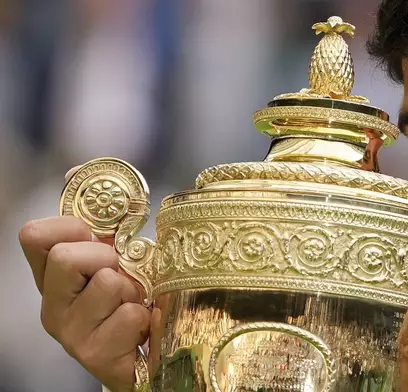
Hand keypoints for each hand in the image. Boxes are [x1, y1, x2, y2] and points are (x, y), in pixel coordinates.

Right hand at [18, 170, 149, 391]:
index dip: (68, 225)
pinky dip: (147, 316)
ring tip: (136, 302)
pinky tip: (143, 326)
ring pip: (106, 284)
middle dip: (106, 256)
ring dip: (134, 288)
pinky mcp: (95, 355)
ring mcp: (70, 333)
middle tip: (122, 272)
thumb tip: (75, 171)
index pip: (34, 235)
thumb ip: (102, 220)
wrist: (147, 352)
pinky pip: (129, 316)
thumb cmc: (131, 297)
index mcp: (52, 276)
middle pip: (65, 256)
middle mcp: (53, 305)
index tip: (94, 234)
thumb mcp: (118, 255)